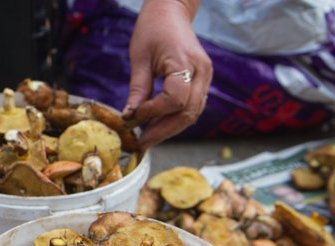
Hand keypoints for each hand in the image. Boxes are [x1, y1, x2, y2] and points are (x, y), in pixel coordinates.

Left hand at [122, 0, 211, 149]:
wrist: (171, 12)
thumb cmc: (153, 29)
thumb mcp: (139, 58)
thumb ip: (138, 89)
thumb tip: (129, 117)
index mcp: (186, 62)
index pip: (175, 99)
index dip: (154, 112)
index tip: (135, 116)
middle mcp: (202, 72)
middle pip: (188, 112)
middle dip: (163, 131)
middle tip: (141, 143)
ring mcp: (205, 78)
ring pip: (192, 114)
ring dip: (169, 129)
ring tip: (147, 138)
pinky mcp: (202, 81)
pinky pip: (192, 107)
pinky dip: (175, 119)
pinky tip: (157, 126)